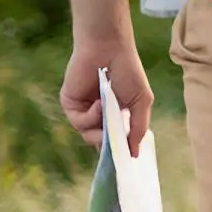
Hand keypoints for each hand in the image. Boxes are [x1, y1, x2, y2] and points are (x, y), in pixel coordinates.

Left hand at [60, 38, 152, 158]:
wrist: (109, 49)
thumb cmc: (129, 71)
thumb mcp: (141, 101)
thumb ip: (138, 128)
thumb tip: (135, 154)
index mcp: (115, 114)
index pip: (114, 140)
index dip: (118, 151)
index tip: (124, 162)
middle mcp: (98, 115)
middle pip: (100, 142)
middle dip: (109, 145)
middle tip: (116, 145)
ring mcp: (83, 111)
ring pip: (88, 135)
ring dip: (100, 128)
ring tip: (109, 112)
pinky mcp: (70, 105)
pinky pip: (79, 122)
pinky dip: (91, 117)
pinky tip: (99, 103)